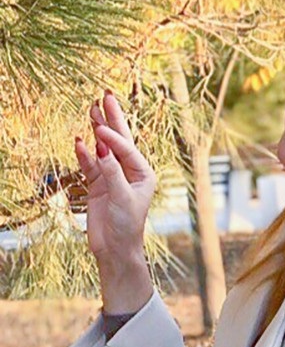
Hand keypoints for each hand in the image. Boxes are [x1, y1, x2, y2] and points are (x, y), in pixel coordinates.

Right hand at [73, 91, 156, 262]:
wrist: (116, 250)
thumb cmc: (127, 226)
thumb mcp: (122, 198)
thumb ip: (112, 172)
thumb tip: (101, 148)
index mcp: (144, 174)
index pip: (128, 149)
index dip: (114, 139)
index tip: (99, 129)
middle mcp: (130, 172)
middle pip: (120, 141)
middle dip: (113, 119)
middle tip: (106, 95)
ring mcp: (113, 177)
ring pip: (103, 149)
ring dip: (97, 131)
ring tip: (91, 109)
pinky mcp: (98, 185)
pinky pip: (90, 165)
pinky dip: (84, 154)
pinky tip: (79, 141)